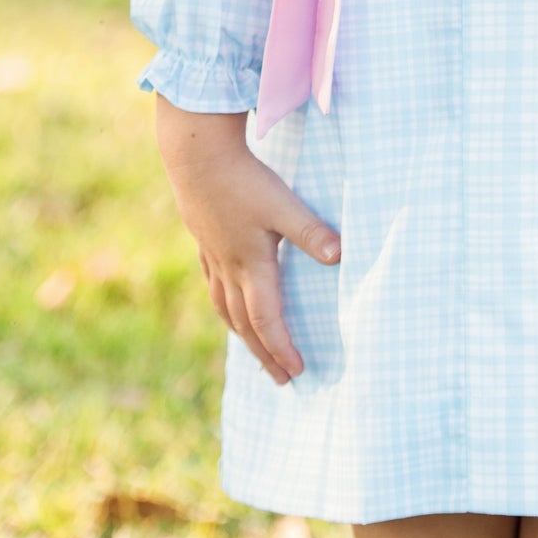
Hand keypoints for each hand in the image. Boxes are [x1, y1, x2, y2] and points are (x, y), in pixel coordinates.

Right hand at [154, 97, 340, 383]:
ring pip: (226, 308)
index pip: (267, 320)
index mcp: (251, 265)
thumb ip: (310, 231)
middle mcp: (230, 268)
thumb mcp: (283, 204)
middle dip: (264, 353)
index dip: (282, 348)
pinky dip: (224, 304)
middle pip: (245, 324)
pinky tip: (228, 301)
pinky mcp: (205, 241)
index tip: (297, 371)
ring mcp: (214, 256)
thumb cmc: (243, 180)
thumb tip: (340, 256)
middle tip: (280, 380)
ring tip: (254, 349)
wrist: (196, 157)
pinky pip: (214, 286)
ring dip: (242, 334)